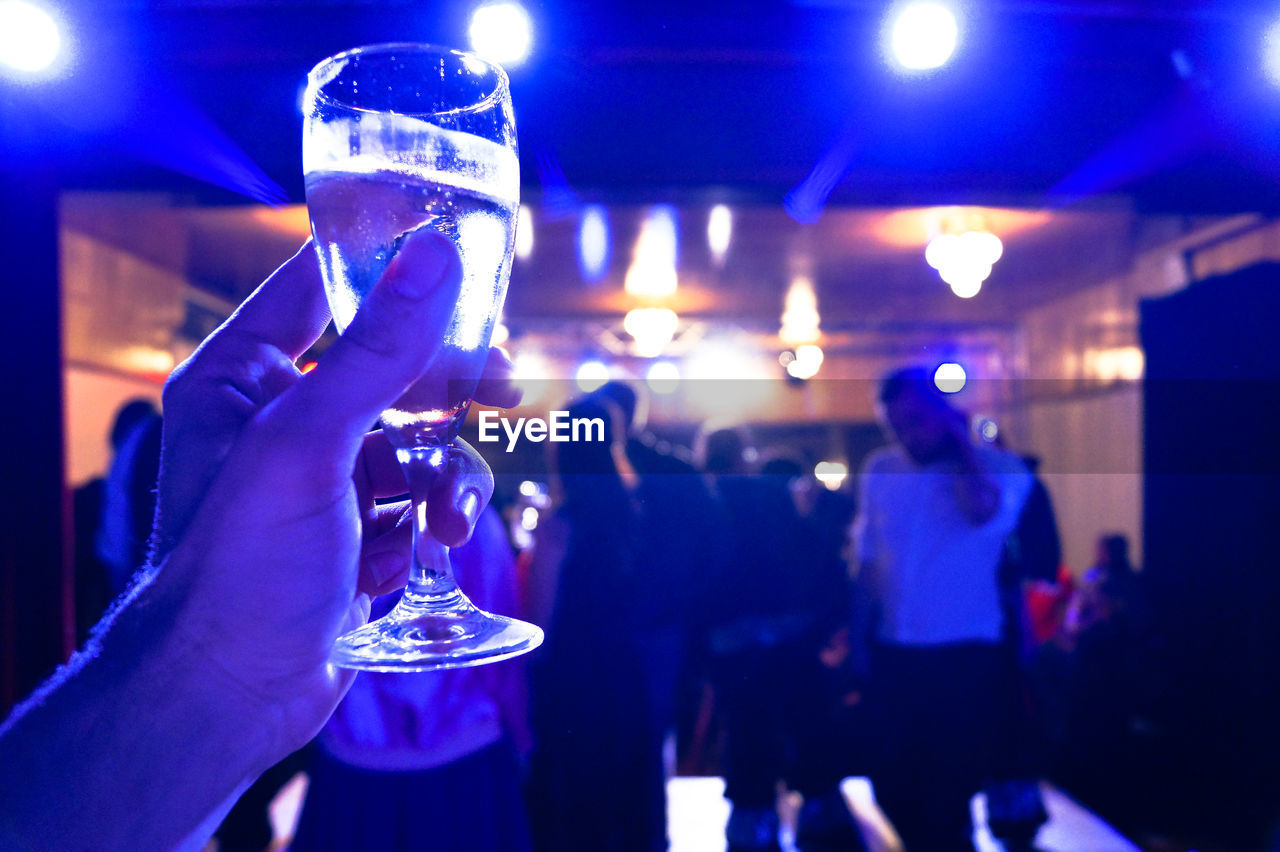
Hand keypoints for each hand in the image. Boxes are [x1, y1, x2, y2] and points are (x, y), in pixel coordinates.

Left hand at [147, 231, 517, 756]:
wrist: (233, 692)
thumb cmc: (241, 564)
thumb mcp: (310, 443)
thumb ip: (378, 350)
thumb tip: (435, 254)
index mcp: (242, 375)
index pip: (321, 284)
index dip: (389, 265)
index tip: (461, 259)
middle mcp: (283, 414)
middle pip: (391, 360)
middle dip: (448, 386)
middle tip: (501, 387)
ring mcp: (327, 471)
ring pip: (421, 431)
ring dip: (448, 470)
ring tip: (446, 518)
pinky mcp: (362, 522)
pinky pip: (424, 490)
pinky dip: (439, 514)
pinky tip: (429, 547)